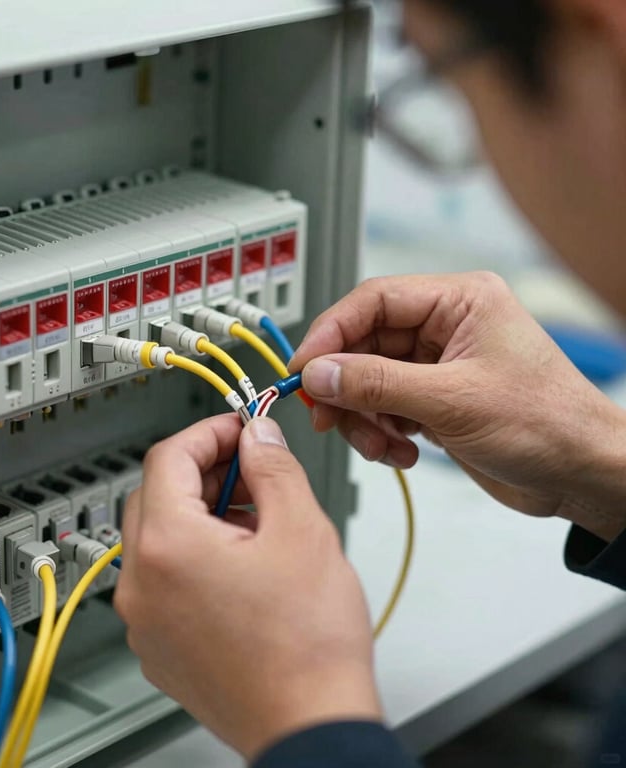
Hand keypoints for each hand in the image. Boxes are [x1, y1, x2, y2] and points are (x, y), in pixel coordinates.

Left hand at [114, 414, 380, 759]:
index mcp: (168, 547)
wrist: (311, 727)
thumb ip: (273, 467)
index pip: (168, 457)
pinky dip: (195, 557)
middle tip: (252, 471)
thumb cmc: (308, 644)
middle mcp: (141, 584)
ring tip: (257, 522)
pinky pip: (164, 580)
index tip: (241, 430)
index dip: (209, 433)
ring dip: (201, 514)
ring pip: (160, 539)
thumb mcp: (302, 530)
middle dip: (204, 472)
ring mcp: (145, 620)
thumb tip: (257, 436)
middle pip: (157, 495)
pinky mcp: (159, 646)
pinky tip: (243, 566)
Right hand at [290, 272, 625, 541]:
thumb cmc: (548, 424)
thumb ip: (376, 384)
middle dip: (345, 386)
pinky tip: (402, 453)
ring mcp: (437, 365)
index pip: (372, 301)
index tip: (303, 369)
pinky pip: (384, 407)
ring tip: (381, 446)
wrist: (582, 475)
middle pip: (364, 344)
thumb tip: (319, 373)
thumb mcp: (452, 401)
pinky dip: (381, 433)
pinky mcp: (433, 399)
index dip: (330, 333)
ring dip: (363, 418)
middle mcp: (444, 327)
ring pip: (368, 381)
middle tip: (327, 417)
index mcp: (458, 301)